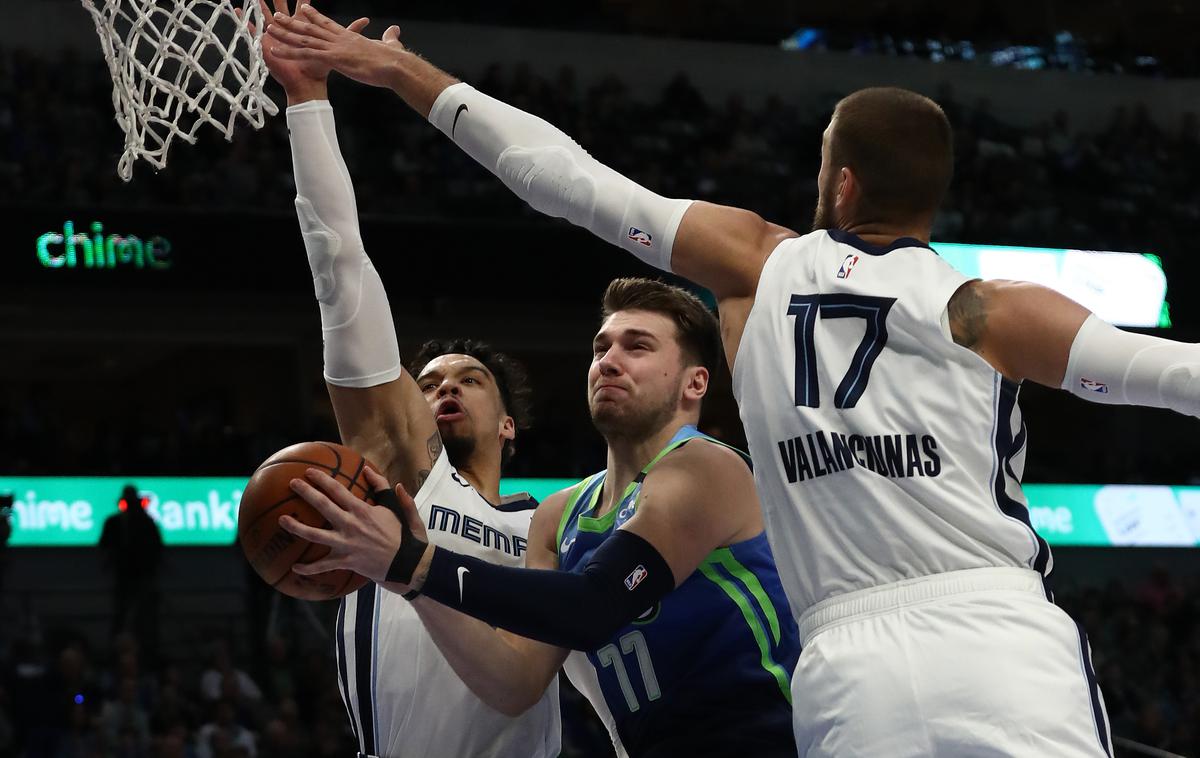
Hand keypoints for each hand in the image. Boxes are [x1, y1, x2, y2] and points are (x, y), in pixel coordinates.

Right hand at [236, 0, 367, 103]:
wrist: (308, 84)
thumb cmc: (320, 66)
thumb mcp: (336, 45)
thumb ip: (349, 30)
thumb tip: (366, 20)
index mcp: (303, 27)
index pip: (302, 7)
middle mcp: (289, 29)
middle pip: (282, 8)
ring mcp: (276, 35)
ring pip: (266, 15)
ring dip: (259, 4)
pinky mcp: (266, 43)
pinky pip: (252, 31)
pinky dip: (245, 20)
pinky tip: (237, 10)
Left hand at [266, 5, 407, 91]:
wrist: (393, 65)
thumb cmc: (393, 59)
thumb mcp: (390, 46)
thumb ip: (389, 38)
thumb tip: (394, 31)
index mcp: (349, 37)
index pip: (328, 23)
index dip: (315, 16)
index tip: (304, 9)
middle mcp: (338, 39)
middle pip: (311, 28)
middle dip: (293, 22)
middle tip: (278, 16)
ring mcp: (334, 47)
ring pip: (304, 38)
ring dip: (285, 33)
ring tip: (270, 28)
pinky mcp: (332, 58)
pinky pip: (305, 54)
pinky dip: (288, 51)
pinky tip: (275, 49)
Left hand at [279, 466, 425, 583]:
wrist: (407, 562)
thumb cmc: (403, 535)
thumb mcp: (396, 507)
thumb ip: (383, 487)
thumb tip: (369, 470)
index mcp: (362, 510)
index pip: (337, 490)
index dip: (322, 480)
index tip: (309, 472)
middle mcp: (350, 524)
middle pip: (323, 506)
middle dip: (306, 492)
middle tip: (291, 483)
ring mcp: (346, 544)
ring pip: (315, 535)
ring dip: (296, 527)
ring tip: (281, 520)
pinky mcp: (345, 561)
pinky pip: (323, 566)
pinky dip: (308, 568)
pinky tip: (295, 567)